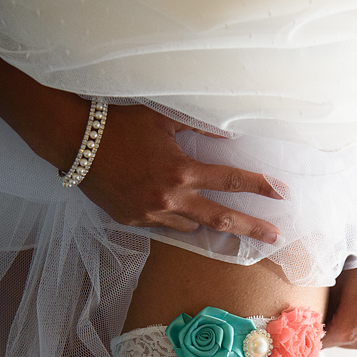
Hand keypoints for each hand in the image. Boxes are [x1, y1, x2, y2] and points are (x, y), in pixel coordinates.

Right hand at [40, 100, 282, 243]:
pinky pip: (163, 226)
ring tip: (214, 216)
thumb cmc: (119, 124)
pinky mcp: (131, 222)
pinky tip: (171, 208)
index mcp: (181, 171)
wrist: (75, 142)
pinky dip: (173, 218)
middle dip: (251, 228)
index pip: (230, 180)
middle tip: (275, 236)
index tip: (282, 192)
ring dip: (204, 221)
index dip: (259, 186)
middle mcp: (170, 199)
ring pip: (191, 227)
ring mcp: (150, 214)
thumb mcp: (162, 120)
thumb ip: (197, 128)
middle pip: (221, 218)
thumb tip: (226, 135)